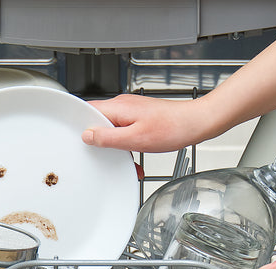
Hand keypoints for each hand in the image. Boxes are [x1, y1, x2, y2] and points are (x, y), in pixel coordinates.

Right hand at [82, 95, 210, 152]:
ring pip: (112, 129)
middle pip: (99, 122)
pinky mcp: (139, 117)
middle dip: (100, 141)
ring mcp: (131, 110)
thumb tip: (87, 135)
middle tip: (106, 153)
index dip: (80, 126)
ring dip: (116, 146)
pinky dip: (127, 144)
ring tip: (127, 156)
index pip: (87, 111)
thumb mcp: (135, 139)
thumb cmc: (171, 128)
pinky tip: (136, 155)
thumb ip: (108, 138)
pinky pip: (125, 131)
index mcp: (118, 107)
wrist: (195, 123)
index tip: (80, 141)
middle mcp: (123, 105)